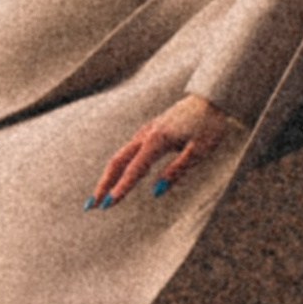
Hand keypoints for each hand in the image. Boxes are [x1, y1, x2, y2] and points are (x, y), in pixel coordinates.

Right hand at [91, 94, 238, 211]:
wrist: (211, 97)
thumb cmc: (209, 126)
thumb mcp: (200, 150)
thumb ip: (177, 170)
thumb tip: (156, 191)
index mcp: (158, 140)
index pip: (134, 169)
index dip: (121, 188)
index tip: (108, 205)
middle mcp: (146, 135)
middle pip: (117, 162)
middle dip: (103, 184)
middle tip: (91, 206)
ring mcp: (145, 132)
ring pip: (119, 156)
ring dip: (107, 178)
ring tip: (97, 198)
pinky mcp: (148, 132)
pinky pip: (127, 152)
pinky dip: (116, 168)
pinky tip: (114, 180)